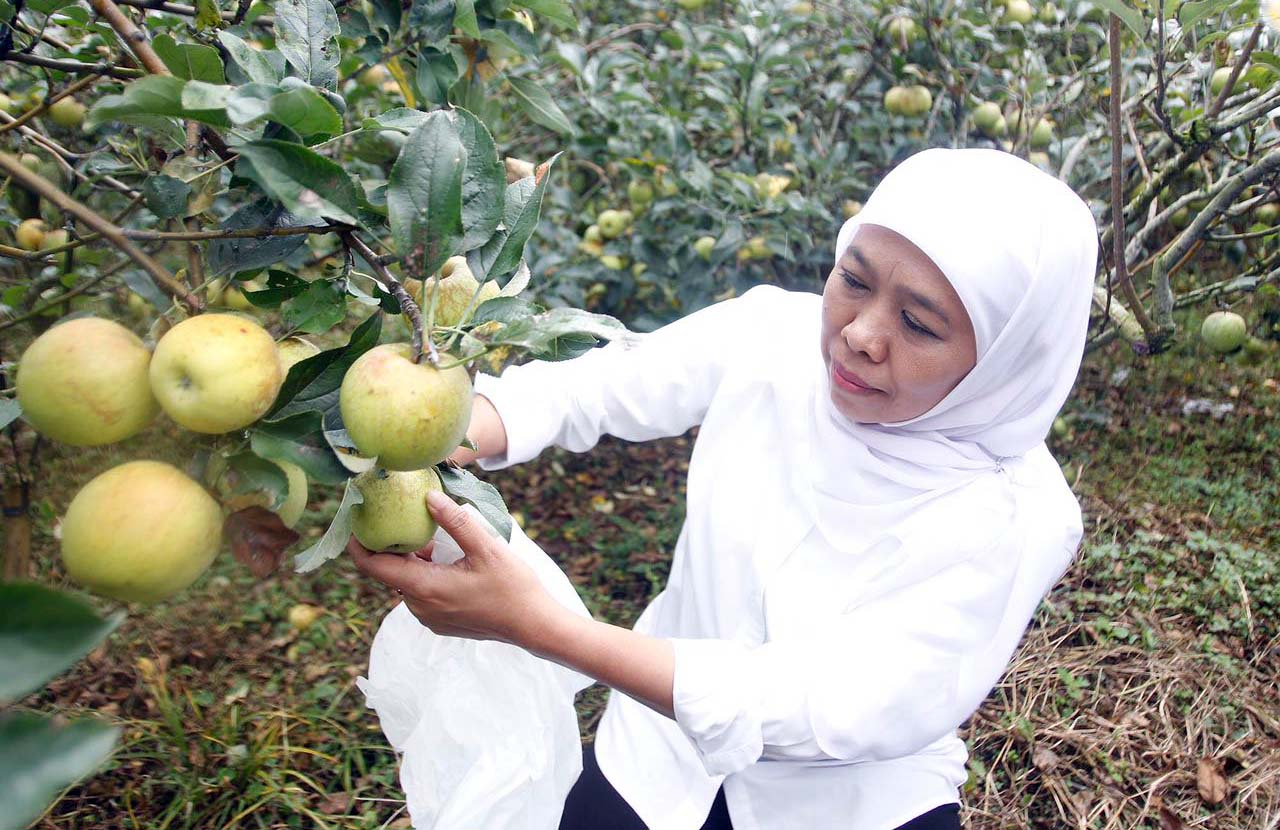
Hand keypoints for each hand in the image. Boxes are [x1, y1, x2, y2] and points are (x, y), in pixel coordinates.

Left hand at [348, 490, 554, 647]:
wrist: (533, 626)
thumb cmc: (513, 588)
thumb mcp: (486, 548)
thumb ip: (455, 522)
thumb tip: (428, 497)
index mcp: (424, 588)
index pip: (373, 567)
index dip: (357, 544)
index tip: (354, 521)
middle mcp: (419, 606)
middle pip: (390, 571)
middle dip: (390, 543)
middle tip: (394, 512)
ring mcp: (429, 617)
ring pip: (406, 580)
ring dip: (411, 557)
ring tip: (425, 530)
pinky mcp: (440, 621)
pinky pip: (421, 591)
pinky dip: (424, 571)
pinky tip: (443, 554)